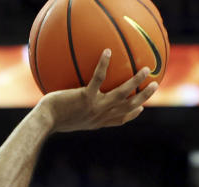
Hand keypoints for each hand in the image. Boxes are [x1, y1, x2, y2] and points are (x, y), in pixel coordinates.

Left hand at [40, 49, 157, 132]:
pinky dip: (103, 64)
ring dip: (135, 81)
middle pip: (128, 107)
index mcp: (96, 122)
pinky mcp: (85, 97)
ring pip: (122, 93)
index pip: (119, 120)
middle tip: (155, 85)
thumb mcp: (66, 120)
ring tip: (145, 69)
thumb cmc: (50, 120)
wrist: (44, 122)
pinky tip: (107, 52)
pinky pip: (98, 78)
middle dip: (144, 97)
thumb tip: (72, 103)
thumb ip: (75, 112)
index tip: (141, 108)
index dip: (132, 115)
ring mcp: (94, 107)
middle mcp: (99, 116)